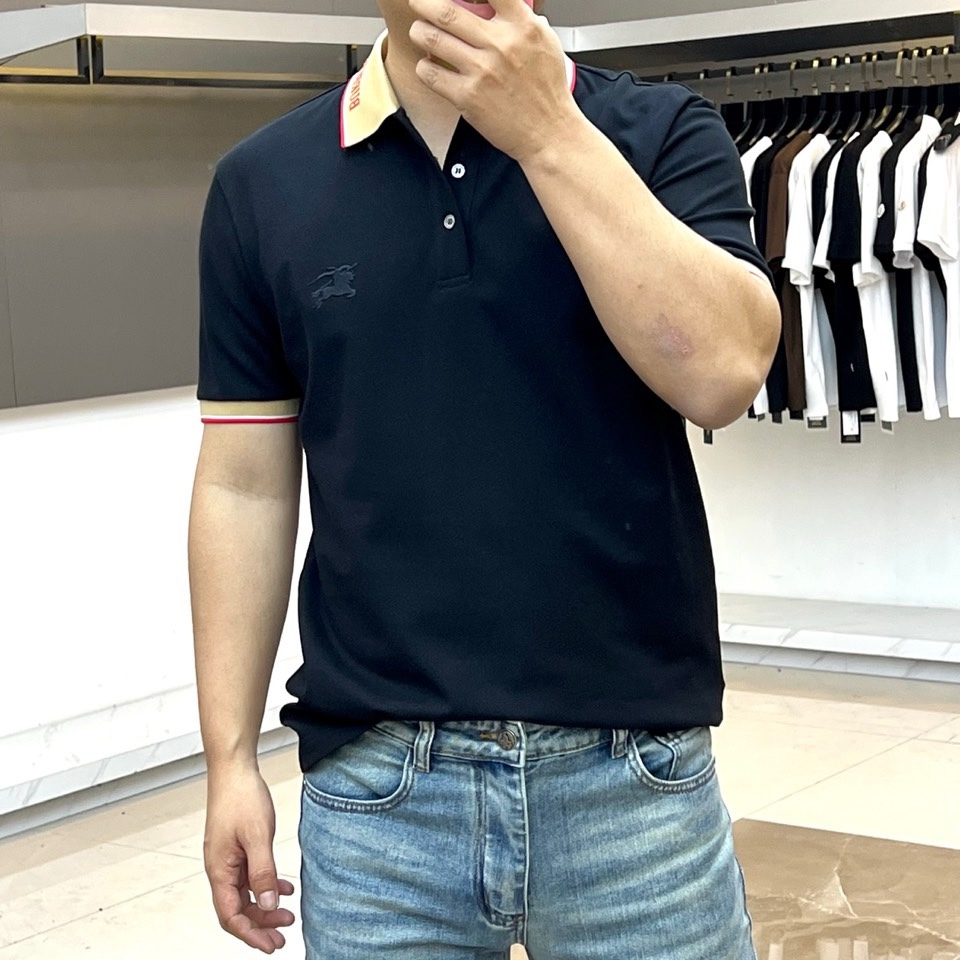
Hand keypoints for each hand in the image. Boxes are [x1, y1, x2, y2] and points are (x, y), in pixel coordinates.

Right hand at [203, 765, 295, 953]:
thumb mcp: (258, 836)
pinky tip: (285, 886)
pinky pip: (250, 876)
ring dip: (265, 906)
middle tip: (283, 935)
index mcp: (219, 869)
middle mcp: (220, 868)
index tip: (271, 944)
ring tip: (288, 914)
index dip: (250, 934)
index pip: (231, 915)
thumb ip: (263, 872)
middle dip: (260, 925)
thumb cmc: (241, 797)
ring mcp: (228, 858)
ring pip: (245, 894)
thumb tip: (267, 904)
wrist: (235, 769)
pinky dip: (267, 884)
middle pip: (237, 909)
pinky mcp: (237, 848)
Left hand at [408, 0, 580, 162]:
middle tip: (418, 3)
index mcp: (522, 26)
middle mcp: (500, 45)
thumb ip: (522, 20)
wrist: (548, 132)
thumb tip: (498, 5)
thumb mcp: (545, 43)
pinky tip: (428, 66)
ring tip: (419, 32)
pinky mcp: (467, 97)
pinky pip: (430, 74)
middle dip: (425, 4)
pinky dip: (423, 67)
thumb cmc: (547, 91)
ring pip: (433, 39)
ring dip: (419, 32)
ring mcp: (482, 71)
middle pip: (448, 11)